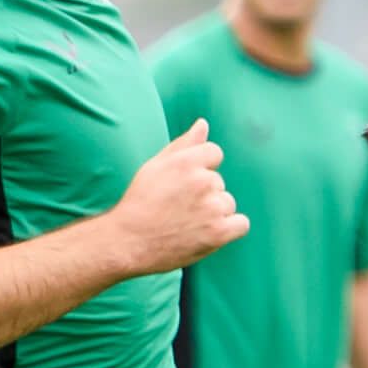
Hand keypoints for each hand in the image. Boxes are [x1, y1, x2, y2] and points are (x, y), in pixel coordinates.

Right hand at [103, 121, 243, 275]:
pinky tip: (207, 233)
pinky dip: (228, 229)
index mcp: (187, 161)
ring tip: (186, 224)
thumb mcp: (155, 166)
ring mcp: (212, 207)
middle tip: (177, 209)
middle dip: (204, 194)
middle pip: (219, 183)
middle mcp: (203, 181)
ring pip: (227, 204)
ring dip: (213, 213)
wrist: (126, 243)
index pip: (214, 153)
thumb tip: (203, 124)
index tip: (182, 187)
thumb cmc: (139, 203)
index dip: (200, 170)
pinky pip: (241, 224)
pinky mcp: (218, 232)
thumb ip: (183, 144)